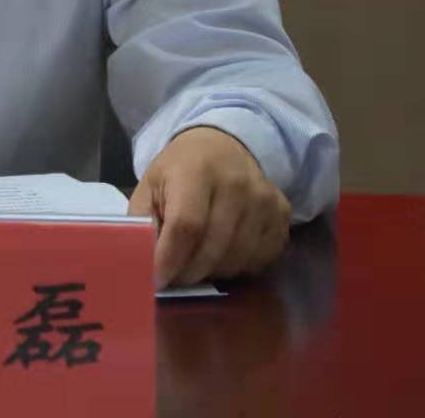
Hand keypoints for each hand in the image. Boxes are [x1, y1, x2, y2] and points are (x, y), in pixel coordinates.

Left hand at [127, 126, 290, 286]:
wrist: (223, 146)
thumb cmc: (179, 170)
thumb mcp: (150, 186)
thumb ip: (142, 222)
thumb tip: (143, 262)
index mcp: (195, 171)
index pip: (186, 226)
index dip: (169, 259)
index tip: (157, 279)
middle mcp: (236, 184)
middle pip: (212, 249)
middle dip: (187, 273)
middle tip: (173, 276)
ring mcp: (264, 199)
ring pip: (236, 260)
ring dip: (211, 273)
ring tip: (195, 262)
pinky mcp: (282, 214)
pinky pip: (260, 260)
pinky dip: (237, 268)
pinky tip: (222, 254)